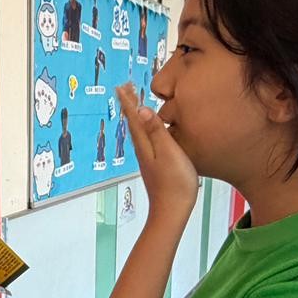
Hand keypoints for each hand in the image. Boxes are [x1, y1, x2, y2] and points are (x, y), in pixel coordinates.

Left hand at [119, 83, 196, 218]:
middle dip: (130, 105)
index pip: (134, 117)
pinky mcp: (154, 166)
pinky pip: (146, 141)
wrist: (172, 211)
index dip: (129, 100)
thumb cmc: (175, 183)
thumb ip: (156, 130)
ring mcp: (147, 159)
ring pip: (138, 132)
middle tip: (125, 88)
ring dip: (136, 116)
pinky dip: (144, 129)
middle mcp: (143, 150)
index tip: (122, 85)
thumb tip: (140, 109)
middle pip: (133, 123)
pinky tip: (148, 132)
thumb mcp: (169, 152)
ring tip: (135, 104)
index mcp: (145, 144)